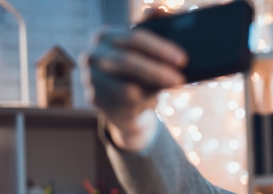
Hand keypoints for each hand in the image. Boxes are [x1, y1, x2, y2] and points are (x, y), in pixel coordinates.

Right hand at [79, 26, 186, 148]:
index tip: (182, 59)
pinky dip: (141, 101)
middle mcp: (94, 53)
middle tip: (179, 79)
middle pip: (128, 60)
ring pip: (125, 85)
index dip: (160, 48)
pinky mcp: (94, 96)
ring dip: (152, 88)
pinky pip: (122, 102)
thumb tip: (160, 9)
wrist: (121, 104)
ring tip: (173, 88)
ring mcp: (90, 76)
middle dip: (157, 70)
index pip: (135, 38)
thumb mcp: (145, 53)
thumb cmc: (137, 73)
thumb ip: (153, 31)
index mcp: (107, 35)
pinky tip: (153, 102)